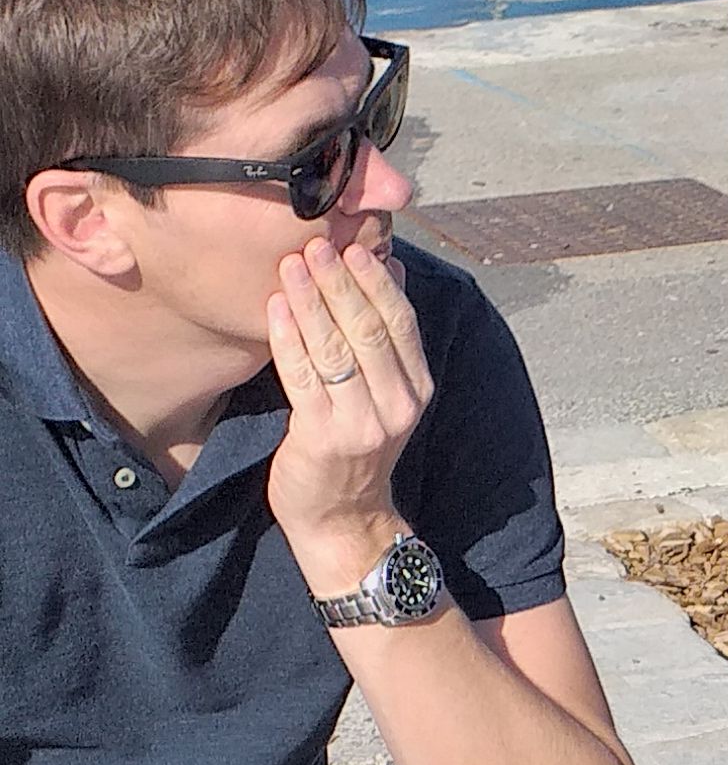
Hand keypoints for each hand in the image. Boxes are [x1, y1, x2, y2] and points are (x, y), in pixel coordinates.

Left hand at [264, 237, 434, 592]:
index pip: (401, 322)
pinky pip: (302, 376)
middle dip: (339, 281)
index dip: (376, 280)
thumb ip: (388, 340)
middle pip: (368, 329)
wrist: (343, 521)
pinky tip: (275, 308)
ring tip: (290, 264)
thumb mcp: (386, 395)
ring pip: (335, 347)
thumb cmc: (356, 450)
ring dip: (311, 300)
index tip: (352, 246)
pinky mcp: (322, 437)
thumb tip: (391, 269)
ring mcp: (361, 423)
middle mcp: (396, 405)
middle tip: (314, 243)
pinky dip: (288, 337)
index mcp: (416, 389)